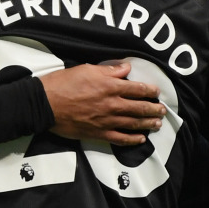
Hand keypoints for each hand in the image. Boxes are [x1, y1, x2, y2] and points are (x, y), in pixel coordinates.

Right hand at [42, 62, 165, 146]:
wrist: (45, 104)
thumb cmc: (63, 84)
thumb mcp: (86, 69)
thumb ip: (109, 70)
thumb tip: (126, 68)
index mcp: (110, 86)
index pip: (137, 88)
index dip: (149, 90)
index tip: (156, 92)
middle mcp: (112, 105)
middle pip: (139, 107)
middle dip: (153, 109)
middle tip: (162, 110)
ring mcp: (106, 121)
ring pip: (133, 124)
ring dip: (148, 124)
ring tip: (157, 124)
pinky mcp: (98, 133)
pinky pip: (120, 138)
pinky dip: (132, 139)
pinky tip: (141, 139)